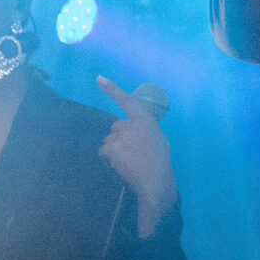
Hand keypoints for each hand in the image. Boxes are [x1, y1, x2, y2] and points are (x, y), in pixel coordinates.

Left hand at [96, 77, 178, 237]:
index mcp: (145, 120)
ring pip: (110, 141)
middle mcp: (130, 125)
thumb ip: (144, 129)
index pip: (127, 101)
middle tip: (133, 152)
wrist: (154, 181)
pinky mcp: (111, 149)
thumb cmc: (160, 161)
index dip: (112, 89)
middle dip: (120, 137)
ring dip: (115, 149)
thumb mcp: (158, 138)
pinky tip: (121, 165)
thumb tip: (134, 131)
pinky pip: (104, 151)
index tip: (98, 78)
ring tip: (130, 161)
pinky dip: (109, 158)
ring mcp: (119, 137)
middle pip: (116, 127)